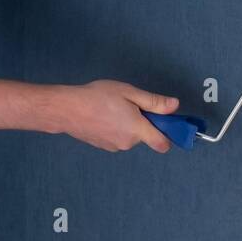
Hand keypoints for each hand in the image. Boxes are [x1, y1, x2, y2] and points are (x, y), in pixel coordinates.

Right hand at [64, 80, 179, 152]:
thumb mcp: (129, 93)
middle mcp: (127, 143)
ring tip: (111, 108)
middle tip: (128, 104)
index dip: (168, 134)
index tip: (164, 121)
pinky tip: (102, 116)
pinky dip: (114, 128)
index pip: (162, 144)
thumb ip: (153, 102)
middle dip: (142, 122)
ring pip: (130, 136)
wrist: (67, 109)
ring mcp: (114, 147)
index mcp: (137, 130)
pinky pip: (117, 137)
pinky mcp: (102, 146)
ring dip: (127, 125)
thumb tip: (174, 106)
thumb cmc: (97, 97)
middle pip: (144, 136)